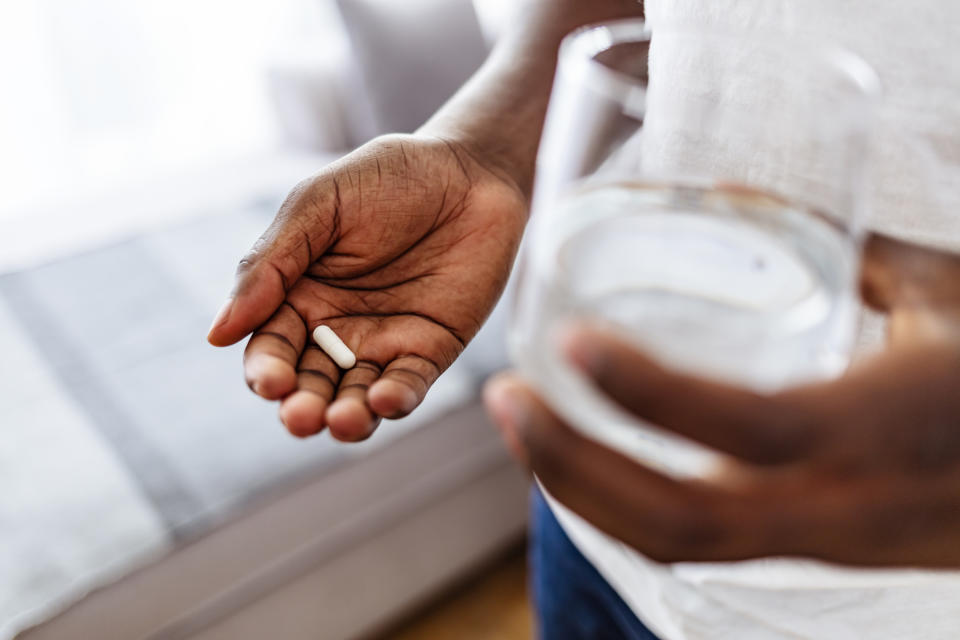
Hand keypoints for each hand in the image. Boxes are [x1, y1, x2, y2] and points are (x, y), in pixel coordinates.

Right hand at [209, 134, 525, 439]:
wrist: (468, 169)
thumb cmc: (386, 178)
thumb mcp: (318, 206)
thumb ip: (269, 265)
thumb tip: (217, 334)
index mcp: (298, 296)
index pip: (272, 348)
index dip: (267, 371)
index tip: (271, 382)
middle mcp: (336, 329)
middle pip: (309, 384)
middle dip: (302, 406)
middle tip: (302, 416)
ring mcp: (384, 343)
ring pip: (356, 397)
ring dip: (347, 417)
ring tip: (344, 421)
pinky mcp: (431, 349)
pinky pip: (409, 384)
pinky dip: (396, 399)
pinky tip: (385, 398)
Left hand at [485, 234, 959, 566]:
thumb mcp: (949, 293)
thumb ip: (852, 245)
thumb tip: (744, 196)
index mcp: (879, 428)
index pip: (743, 428)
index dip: (649, 392)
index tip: (573, 342)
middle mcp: (840, 506)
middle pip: (678, 519)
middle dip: (574, 466)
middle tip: (505, 400)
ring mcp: (821, 542)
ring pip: (677, 545)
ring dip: (584, 491)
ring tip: (523, 427)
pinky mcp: (812, 551)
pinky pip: (701, 543)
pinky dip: (626, 506)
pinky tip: (588, 461)